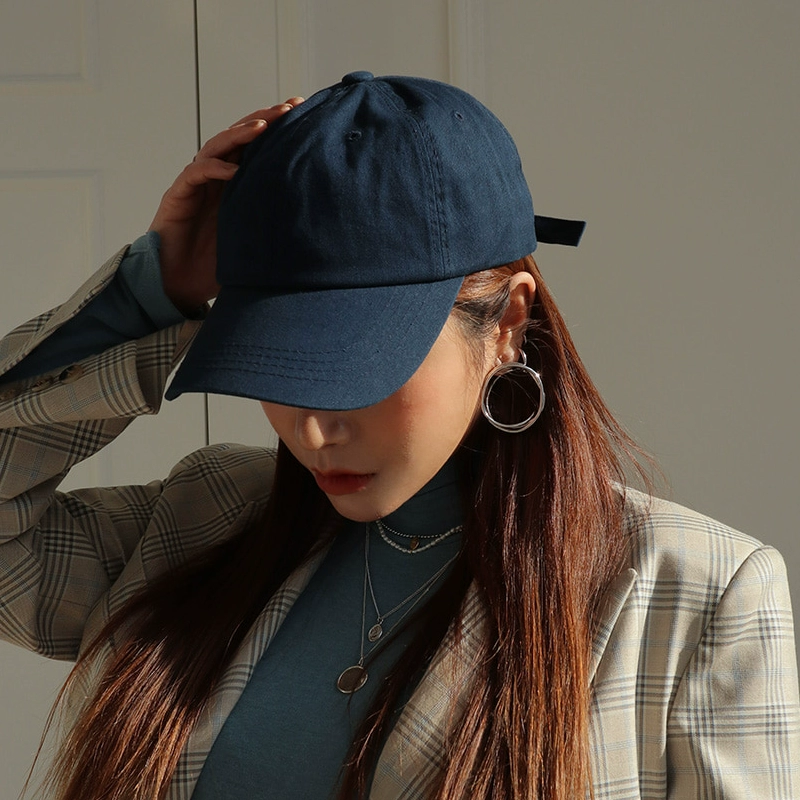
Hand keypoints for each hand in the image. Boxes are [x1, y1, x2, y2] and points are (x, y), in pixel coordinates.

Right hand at [149, 99, 302, 314]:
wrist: (179, 283)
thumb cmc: (216, 263)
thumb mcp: (256, 239)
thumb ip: (275, 223)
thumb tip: (317, 221)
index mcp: (236, 182)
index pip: (258, 146)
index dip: (278, 128)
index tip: (302, 111)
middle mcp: (217, 176)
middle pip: (240, 137)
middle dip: (264, 119)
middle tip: (289, 107)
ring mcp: (197, 183)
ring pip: (218, 147)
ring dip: (240, 135)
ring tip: (263, 126)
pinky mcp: (179, 194)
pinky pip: (197, 174)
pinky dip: (215, 168)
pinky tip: (235, 169)